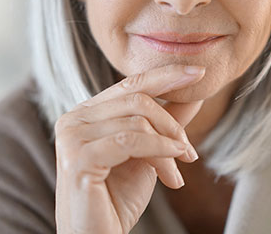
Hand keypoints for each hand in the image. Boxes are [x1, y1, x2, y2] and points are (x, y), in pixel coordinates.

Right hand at [54, 64, 204, 233]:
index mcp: (87, 112)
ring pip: (137, 120)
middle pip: (137, 98)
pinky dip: (160, 152)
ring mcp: (72, 136)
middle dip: (171, 123)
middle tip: (189, 152)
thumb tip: (194, 94)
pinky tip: (172, 173)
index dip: (166, 75)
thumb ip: (165, 123)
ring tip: (178, 171)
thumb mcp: (148, 153)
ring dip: (168, 145)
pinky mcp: (78, 158)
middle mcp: (74, 118)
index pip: (131, 84)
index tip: (198, 73)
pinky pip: (131, 141)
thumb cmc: (117, 198)